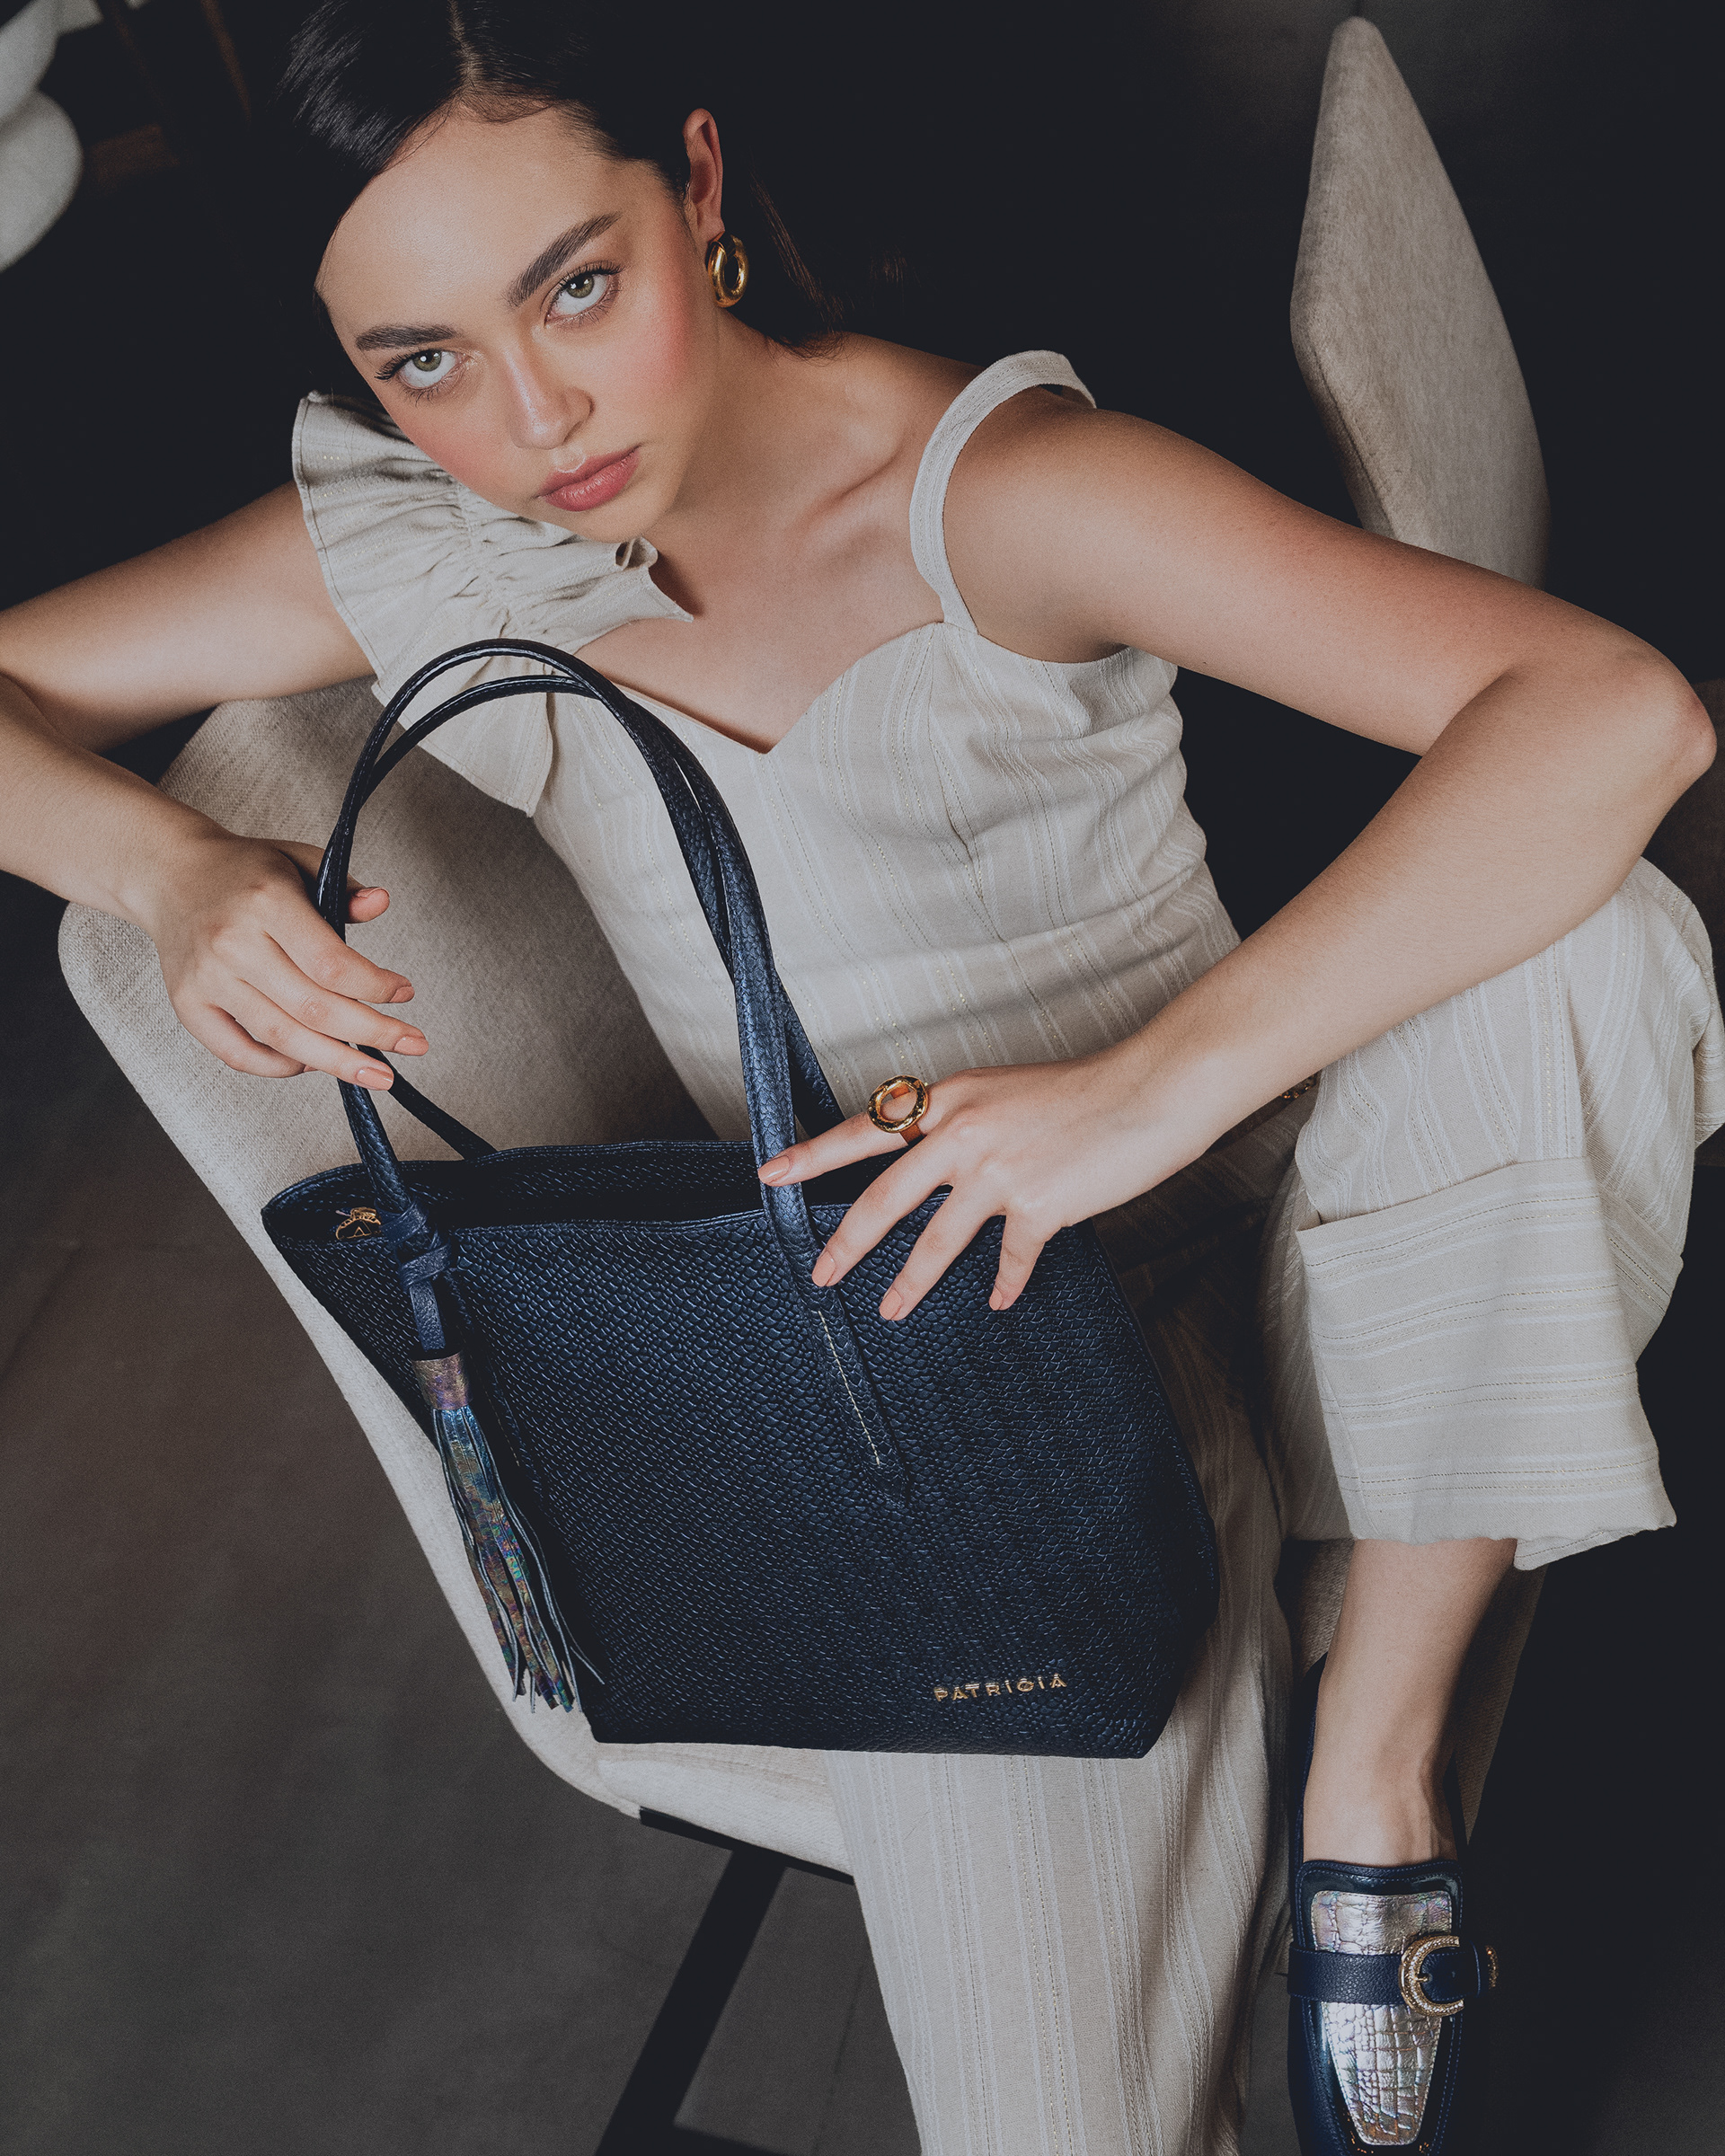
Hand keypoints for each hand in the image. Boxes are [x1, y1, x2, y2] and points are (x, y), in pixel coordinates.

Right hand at [136, 827, 427, 1086]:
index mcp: (267, 902)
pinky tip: (314, 1064)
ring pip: (283, 1038)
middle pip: (314, 1008)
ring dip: (337, 1062)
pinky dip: (279, 1068)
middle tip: (412, 1044)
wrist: (169, 875)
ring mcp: (207, 980)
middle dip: (372, 1033)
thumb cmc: (243, 870)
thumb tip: (381, 903)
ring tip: (376, 1074)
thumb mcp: (298, 860)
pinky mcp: (189, 1006)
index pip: (331, 964)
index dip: (375, 987)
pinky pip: (238, 1054)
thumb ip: (342, 886)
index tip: (405, 993)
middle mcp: (233, 944)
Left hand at [758, 1047, 1219, 1318]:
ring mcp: (1000, 1171)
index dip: (814, 1154)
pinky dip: (1004, 1282)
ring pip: (938, 1241)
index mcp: (950, 1099)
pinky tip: (997, 1299)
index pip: (866, 1128)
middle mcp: (965, 1132)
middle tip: (821, 1273)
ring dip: (911, 1282)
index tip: (772, 1174)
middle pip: (885, 1197)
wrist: (1150, 1091)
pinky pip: (1010, 1258)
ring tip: (891, 1310)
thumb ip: (961, 1127)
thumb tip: (927, 1165)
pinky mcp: (1039, 1204)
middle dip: (848, 1243)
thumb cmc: (1082, 1091)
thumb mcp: (1002, 1094)